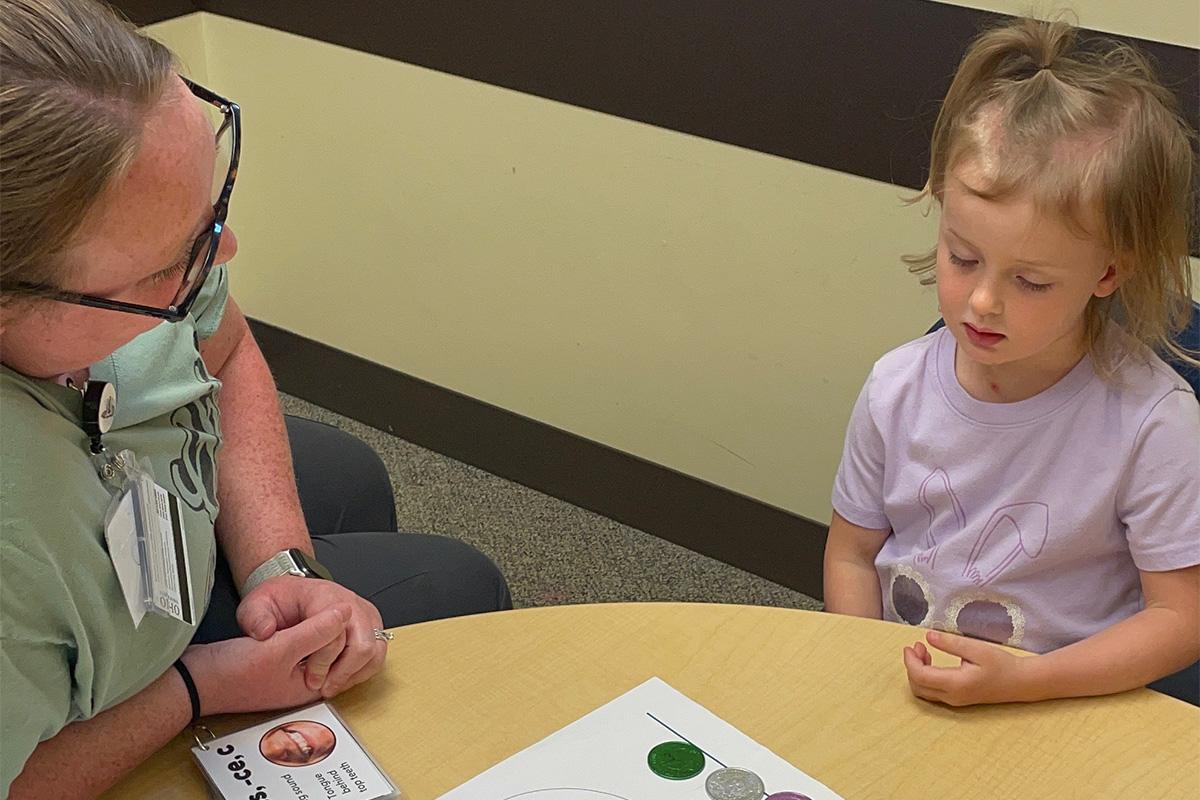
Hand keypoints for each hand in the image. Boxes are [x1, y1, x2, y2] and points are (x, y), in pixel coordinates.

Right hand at [182, 605, 350, 715]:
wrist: (192, 679)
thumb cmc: (229, 674)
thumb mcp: (280, 648)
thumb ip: (316, 631)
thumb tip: (344, 613)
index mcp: (310, 686)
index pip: (343, 653)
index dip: (335, 630)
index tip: (315, 616)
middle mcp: (303, 682)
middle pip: (332, 649)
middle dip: (320, 630)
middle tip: (296, 623)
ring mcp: (289, 673)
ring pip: (315, 643)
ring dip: (306, 629)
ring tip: (285, 625)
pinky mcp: (276, 662)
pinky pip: (298, 642)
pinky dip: (294, 631)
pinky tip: (278, 626)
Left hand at [237, 575, 387, 697]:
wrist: (293, 594)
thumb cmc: (279, 600)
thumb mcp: (256, 605)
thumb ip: (255, 618)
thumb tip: (265, 631)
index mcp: (326, 597)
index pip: (336, 634)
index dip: (323, 663)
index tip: (309, 679)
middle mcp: (352, 604)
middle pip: (364, 645)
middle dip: (343, 673)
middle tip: (324, 688)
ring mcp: (365, 615)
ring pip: (375, 652)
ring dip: (354, 675)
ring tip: (332, 686)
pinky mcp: (371, 626)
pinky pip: (377, 655)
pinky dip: (362, 672)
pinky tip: (341, 679)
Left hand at [902, 630, 1031, 705]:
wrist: (1020, 682)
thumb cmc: (1001, 664)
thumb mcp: (976, 649)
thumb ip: (951, 643)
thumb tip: (928, 636)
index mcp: (956, 684)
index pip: (920, 676)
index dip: (910, 661)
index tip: (910, 646)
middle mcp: (953, 697)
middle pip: (917, 686)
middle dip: (911, 666)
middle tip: (917, 646)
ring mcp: (955, 701)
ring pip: (923, 692)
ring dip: (917, 672)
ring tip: (924, 651)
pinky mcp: (957, 700)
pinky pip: (932, 692)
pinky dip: (925, 678)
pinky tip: (932, 663)